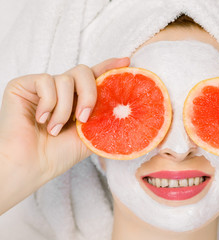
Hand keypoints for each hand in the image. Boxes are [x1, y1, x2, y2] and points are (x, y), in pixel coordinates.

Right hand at [0, 58, 129, 213]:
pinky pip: (45, 81)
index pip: (95, 76)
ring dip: (64, 109)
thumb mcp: (91, 135)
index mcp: (77, 100)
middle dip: (89, 94)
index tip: (126, 61)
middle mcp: (62, 91)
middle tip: (83, 118)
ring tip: (55, 129)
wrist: (31, 166)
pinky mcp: (23, 85)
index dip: (109, 66)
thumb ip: (105, 118)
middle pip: (83, 71)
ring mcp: (42, 87)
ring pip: (65, 79)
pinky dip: (47, 103)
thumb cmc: (58, 154)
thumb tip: (124, 106)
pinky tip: (40, 120)